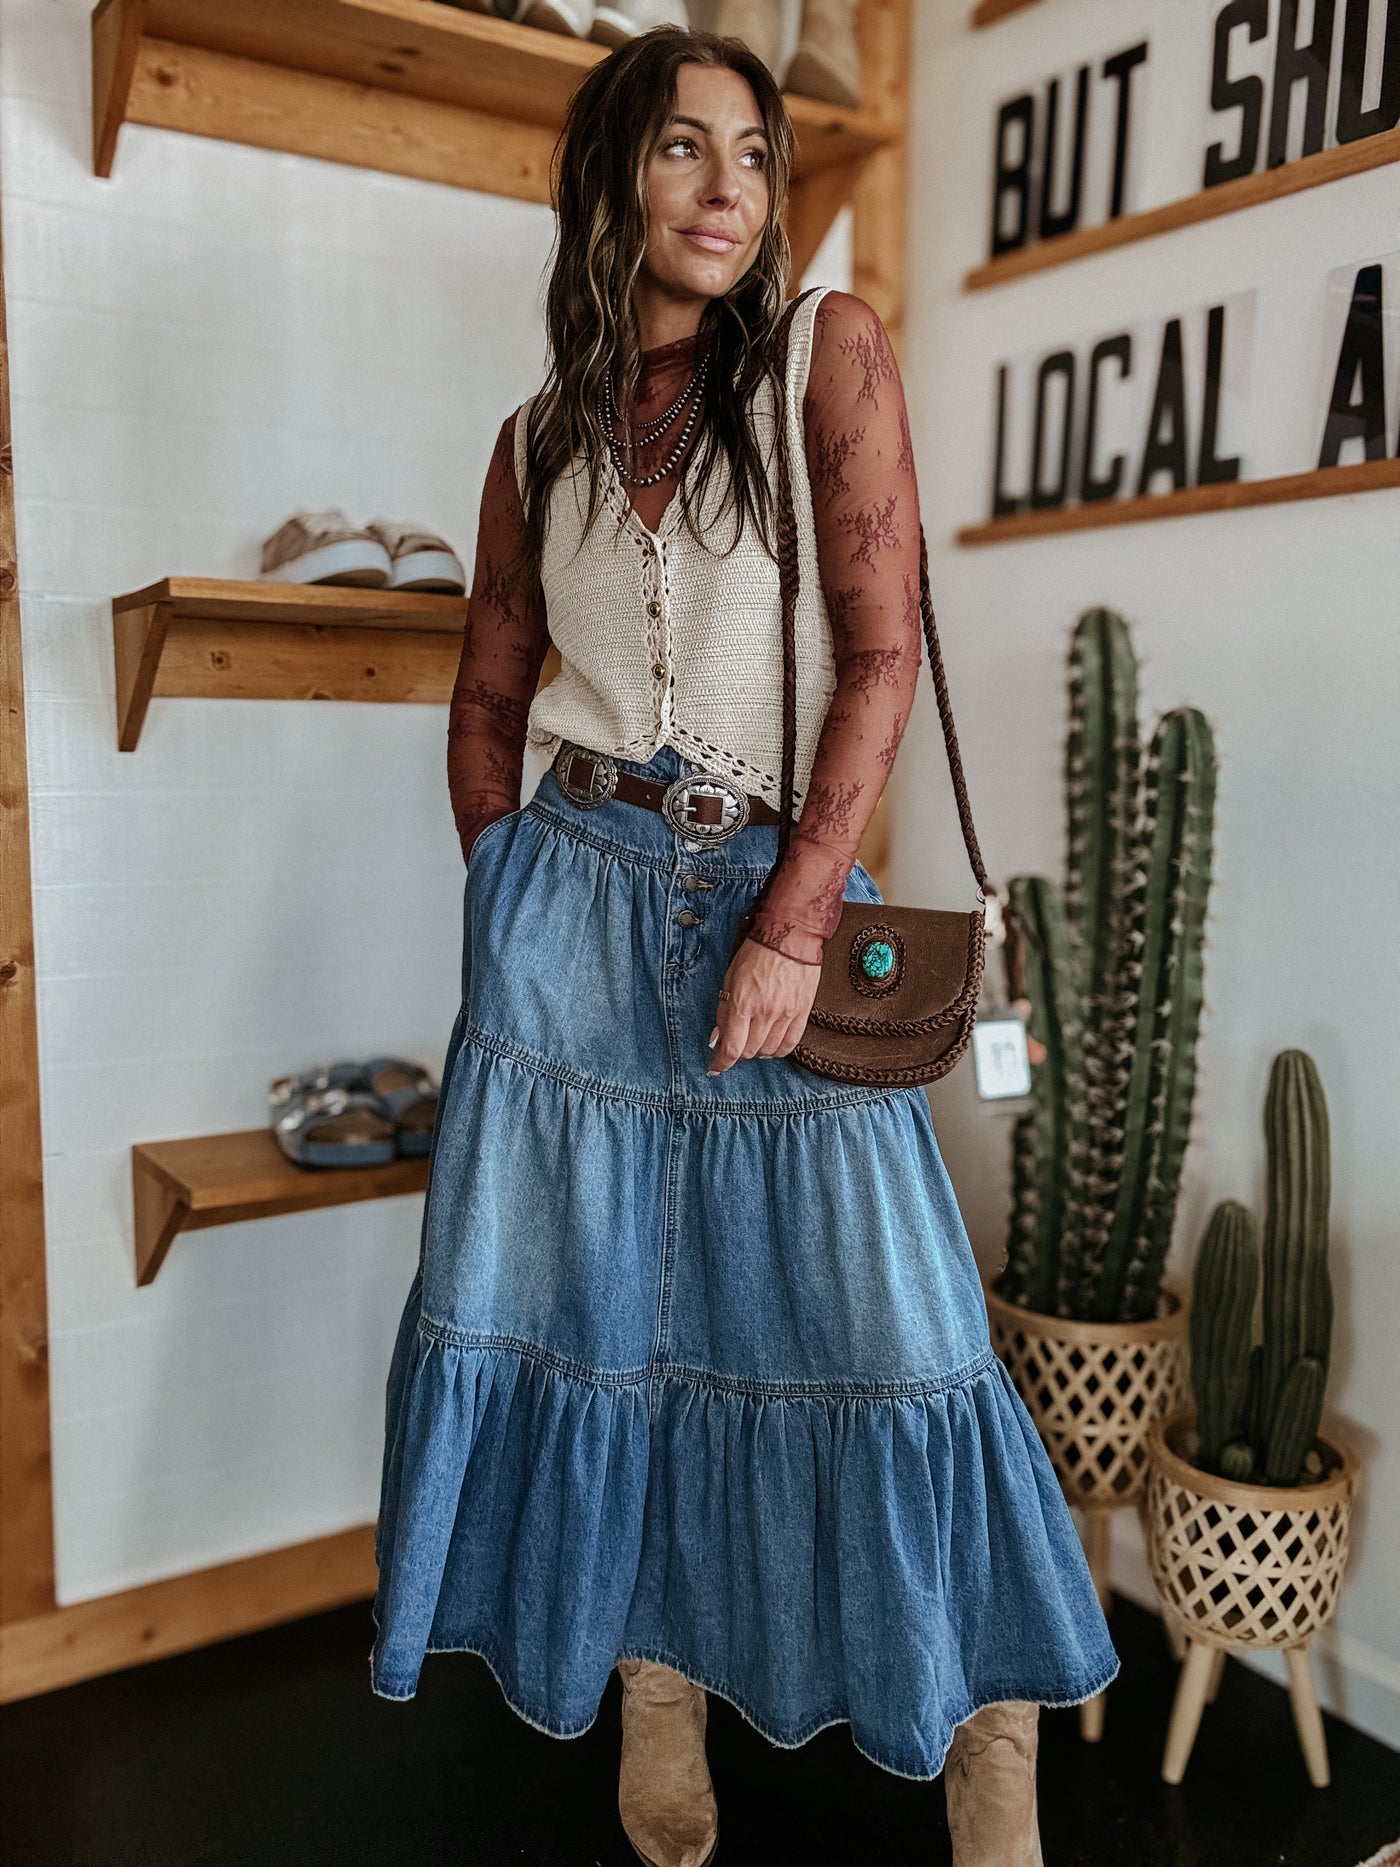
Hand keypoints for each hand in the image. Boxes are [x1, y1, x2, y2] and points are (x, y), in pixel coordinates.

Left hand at [707, 938, 820, 1074]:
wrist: (791, 936)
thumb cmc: (757, 952)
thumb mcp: (730, 978)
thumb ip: (724, 1011)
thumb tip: (718, 1038)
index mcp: (743, 1003)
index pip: (732, 1047)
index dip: (721, 1063)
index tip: (715, 1068)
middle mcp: (765, 1012)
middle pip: (750, 1051)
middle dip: (738, 1052)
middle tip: (735, 1044)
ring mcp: (786, 1014)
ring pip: (770, 1051)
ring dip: (758, 1052)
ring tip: (754, 1042)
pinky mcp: (802, 1012)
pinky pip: (791, 1043)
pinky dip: (778, 1050)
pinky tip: (771, 1045)